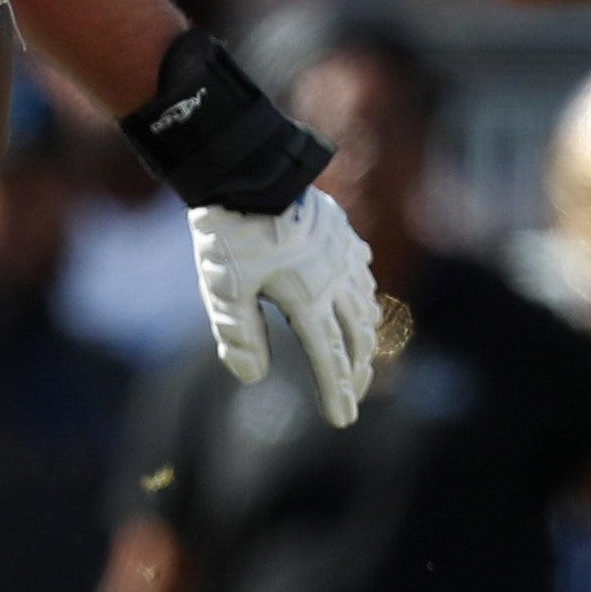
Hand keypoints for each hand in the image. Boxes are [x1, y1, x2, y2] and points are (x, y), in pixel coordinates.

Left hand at [190, 188, 379, 428]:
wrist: (248, 172)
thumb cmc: (230, 233)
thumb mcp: (223, 289)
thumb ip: (239, 335)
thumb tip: (253, 378)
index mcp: (308, 299)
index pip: (328, 358)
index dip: (337, 392)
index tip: (344, 420)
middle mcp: (335, 280)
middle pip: (356, 338)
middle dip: (356, 372)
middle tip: (353, 396)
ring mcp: (344, 256)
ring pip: (366, 307)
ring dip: (366, 338)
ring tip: (363, 360)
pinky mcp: (342, 235)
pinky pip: (363, 273)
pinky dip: (366, 297)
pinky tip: (365, 303)